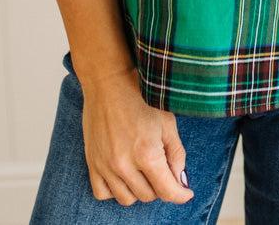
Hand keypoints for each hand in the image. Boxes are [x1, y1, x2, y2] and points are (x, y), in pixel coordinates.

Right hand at [79, 66, 194, 206]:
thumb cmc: (140, 95)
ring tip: (144, 170)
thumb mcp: (168, 121)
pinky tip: (124, 175)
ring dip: (139, 190)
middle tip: (163, 167)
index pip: (167, 191)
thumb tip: (180, 180)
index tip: (186, 193)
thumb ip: (176, 154)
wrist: (108, 80)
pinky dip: (115, 190)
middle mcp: (124, 164)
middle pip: (148, 196)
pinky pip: (103, 193)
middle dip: (160, 186)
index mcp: (147, 154)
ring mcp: (105, 165)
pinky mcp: (92, 162)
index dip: (180, 195)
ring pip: (127, 199)